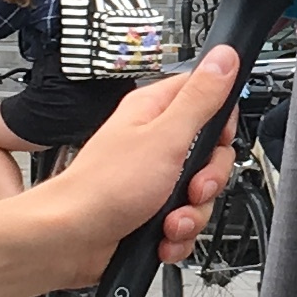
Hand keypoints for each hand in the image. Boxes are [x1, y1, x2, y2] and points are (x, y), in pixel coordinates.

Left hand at [22, 51, 238, 284]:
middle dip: (207, 181)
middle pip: (209, 155)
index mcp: (154, 113)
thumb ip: (200, 98)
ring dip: (191, 215)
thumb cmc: (105, 186)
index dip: (220, 125)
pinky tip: (161, 237)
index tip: (215, 144)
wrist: (71, 240)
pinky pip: (184, 221)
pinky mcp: (151, 211)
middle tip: (192, 188)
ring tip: (170, 221)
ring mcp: (153, 179)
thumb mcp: (165, 137)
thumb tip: (225, 56)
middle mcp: (154, 143)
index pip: (207, 100)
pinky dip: (177, 236)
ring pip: (199, 193)